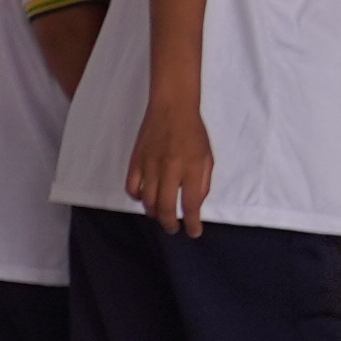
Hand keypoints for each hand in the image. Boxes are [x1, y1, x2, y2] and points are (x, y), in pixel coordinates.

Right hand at [130, 100, 214, 233]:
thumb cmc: (193, 132)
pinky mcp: (136, 161)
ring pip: (147, 201)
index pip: (191, 204)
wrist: (172, 108)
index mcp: (192, 168)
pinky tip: (144, 197)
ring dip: (153, 214)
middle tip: (173, 229)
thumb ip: (203, 182)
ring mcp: (150, 166)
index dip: (193, 223)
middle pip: (165, 207)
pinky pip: (132, 187)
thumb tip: (195, 203)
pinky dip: (137, 197)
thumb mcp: (208, 157)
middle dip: (170, 224)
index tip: (194, 232)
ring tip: (159, 216)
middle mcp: (170, 169)